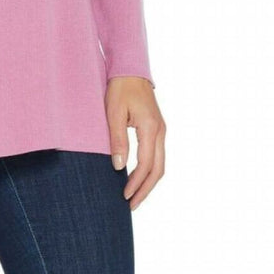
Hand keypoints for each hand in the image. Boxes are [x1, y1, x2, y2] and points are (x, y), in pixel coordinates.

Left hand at [105, 76, 165, 210]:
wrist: (130, 68)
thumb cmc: (119, 88)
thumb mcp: (113, 112)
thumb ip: (117, 139)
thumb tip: (119, 167)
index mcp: (151, 128)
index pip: (146, 165)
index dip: (136, 183)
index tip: (125, 197)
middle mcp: (160, 131)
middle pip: (158, 170)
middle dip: (146, 190)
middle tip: (132, 205)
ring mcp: (160, 130)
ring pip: (159, 164)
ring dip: (148, 182)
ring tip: (134, 196)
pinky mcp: (157, 128)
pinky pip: (156, 155)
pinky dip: (149, 170)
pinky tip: (137, 176)